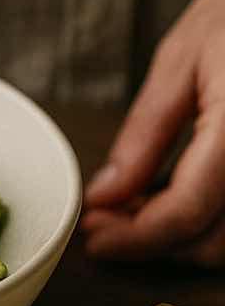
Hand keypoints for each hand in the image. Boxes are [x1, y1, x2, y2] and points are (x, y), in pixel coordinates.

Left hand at [82, 0, 224, 263]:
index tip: (93, 237)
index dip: (133, 236)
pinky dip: (211, 223)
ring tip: (136, 209)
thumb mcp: (181, 62)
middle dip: (153, 243)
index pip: (186, 211)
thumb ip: (144, 136)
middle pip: (213, 243)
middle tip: (105, 223)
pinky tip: (176, 199)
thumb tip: (103, 196)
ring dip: (183, 240)